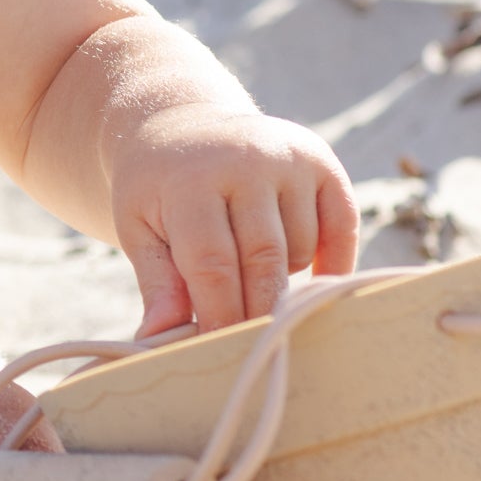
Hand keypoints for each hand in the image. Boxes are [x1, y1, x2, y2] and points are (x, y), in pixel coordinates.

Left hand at [112, 105, 358, 336]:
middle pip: (263, 260)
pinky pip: (342, 227)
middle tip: (248, 348)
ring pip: (299, 250)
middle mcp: (245, 160)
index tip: (218, 353)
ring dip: (279, 279)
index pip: (212, 263)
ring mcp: (288, 157)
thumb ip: (156, 281)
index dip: (219, 315)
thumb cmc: (157, 190)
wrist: (183, 126)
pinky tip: (313, 281)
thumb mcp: (139, 227)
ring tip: (250, 276)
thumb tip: (158, 339)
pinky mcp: (321, 161)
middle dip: (256, 312)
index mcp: (191, 180)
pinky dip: (332, 262)